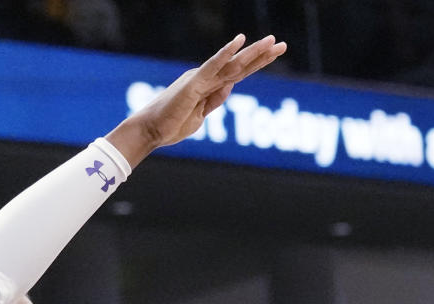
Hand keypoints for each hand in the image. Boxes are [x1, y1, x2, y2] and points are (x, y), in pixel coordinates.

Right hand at [112, 35, 286, 163]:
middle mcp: (207, 78)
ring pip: (231, 64)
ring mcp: (201, 79)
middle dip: (262, 55)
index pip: (239, 73)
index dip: (257, 63)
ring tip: (272, 41)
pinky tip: (239, 41)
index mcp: (209, 86)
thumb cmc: (171, 126)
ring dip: (252, 53)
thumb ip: (214, 101)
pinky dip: (226, 54)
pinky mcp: (193, 83)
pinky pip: (212, 67)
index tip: (275, 53)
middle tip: (282, 44)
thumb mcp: (200, 116)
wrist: (150, 132)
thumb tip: (231, 86)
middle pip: (239, 65)